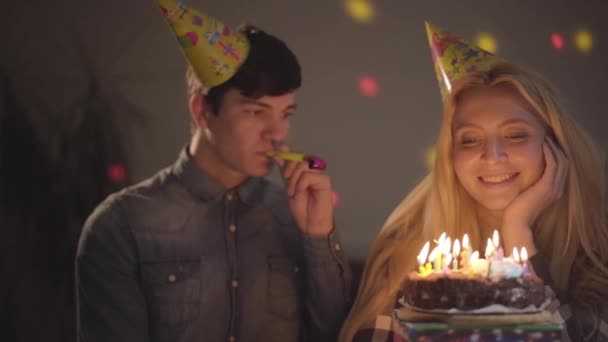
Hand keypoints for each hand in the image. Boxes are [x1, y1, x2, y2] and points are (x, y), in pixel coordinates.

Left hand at [273, 145, 333, 235]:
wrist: (309, 223)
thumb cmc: (300, 207)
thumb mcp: (288, 186)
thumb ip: (284, 170)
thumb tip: (276, 154)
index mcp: (303, 170)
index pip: (295, 155)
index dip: (286, 153)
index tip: (276, 154)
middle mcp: (312, 169)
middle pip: (299, 157)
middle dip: (289, 166)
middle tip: (285, 179)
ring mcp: (319, 174)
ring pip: (303, 165)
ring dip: (294, 179)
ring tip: (292, 192)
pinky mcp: (324, 180)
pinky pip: (308, 176)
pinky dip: (300, 185)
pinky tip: (299, 193)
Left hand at [502, 137, 568, 253]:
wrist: (516, 223)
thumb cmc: (514, 211)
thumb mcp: (522, 194)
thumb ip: (524, 185)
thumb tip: (515, 174)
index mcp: (553, 191)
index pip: (559, 168)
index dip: (554, 154)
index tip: (545, 144)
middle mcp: (557, 189)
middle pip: (563, 162)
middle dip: (556, 148)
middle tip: (547, 136)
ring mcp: (554, 188)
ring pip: (560, 161)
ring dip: (553, 147)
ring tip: (545, 137)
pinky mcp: (547, 186)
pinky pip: (553, 164)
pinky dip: (550, 153)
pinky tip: (542, 144)